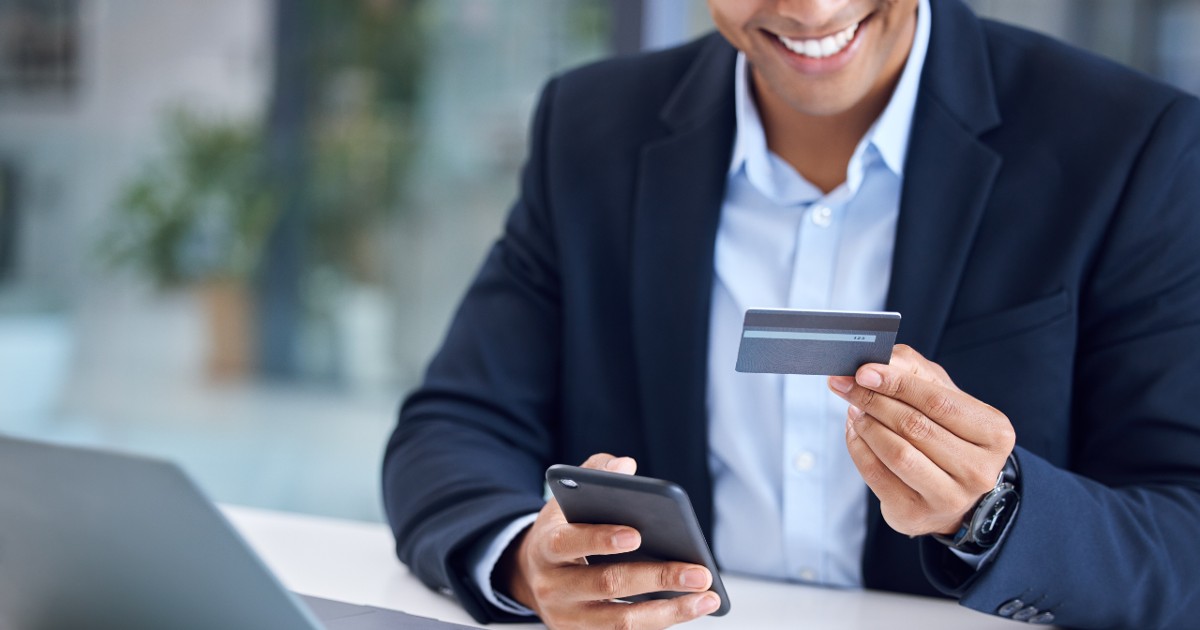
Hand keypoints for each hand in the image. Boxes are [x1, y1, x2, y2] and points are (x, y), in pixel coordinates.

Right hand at [497, 453, 720, 629]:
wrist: (530, 575)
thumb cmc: (562, 531)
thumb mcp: (567, 500)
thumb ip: (595, 474)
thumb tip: (625, 465)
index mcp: (547, 545)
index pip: (570, 541)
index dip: (601, 539)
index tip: (637, 534)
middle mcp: (553, 586)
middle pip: (607, 584)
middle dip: (658, 577)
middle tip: (699, 572)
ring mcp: (567, 617)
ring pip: (621, 621)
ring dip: (669, 611)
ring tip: (707, 597)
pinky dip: (661, 622)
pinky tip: (691, 608)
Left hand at [828, 345, 1015, 536]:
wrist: (953, 492)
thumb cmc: (947, 433)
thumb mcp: (942, 394)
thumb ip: (914, 370)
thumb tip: (878, 363)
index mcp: (994, 433)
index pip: (938, 402)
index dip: (897, 383)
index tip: (863, 371)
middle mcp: (979, 469)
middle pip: (914, 427)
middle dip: (874, 400)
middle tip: (846, 385)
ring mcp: (950, 498)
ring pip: (896, 453)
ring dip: (866, 425)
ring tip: (854, 408)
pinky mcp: (916, 514)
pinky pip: (877, 475)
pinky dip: (858, 448)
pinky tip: (855, 431)